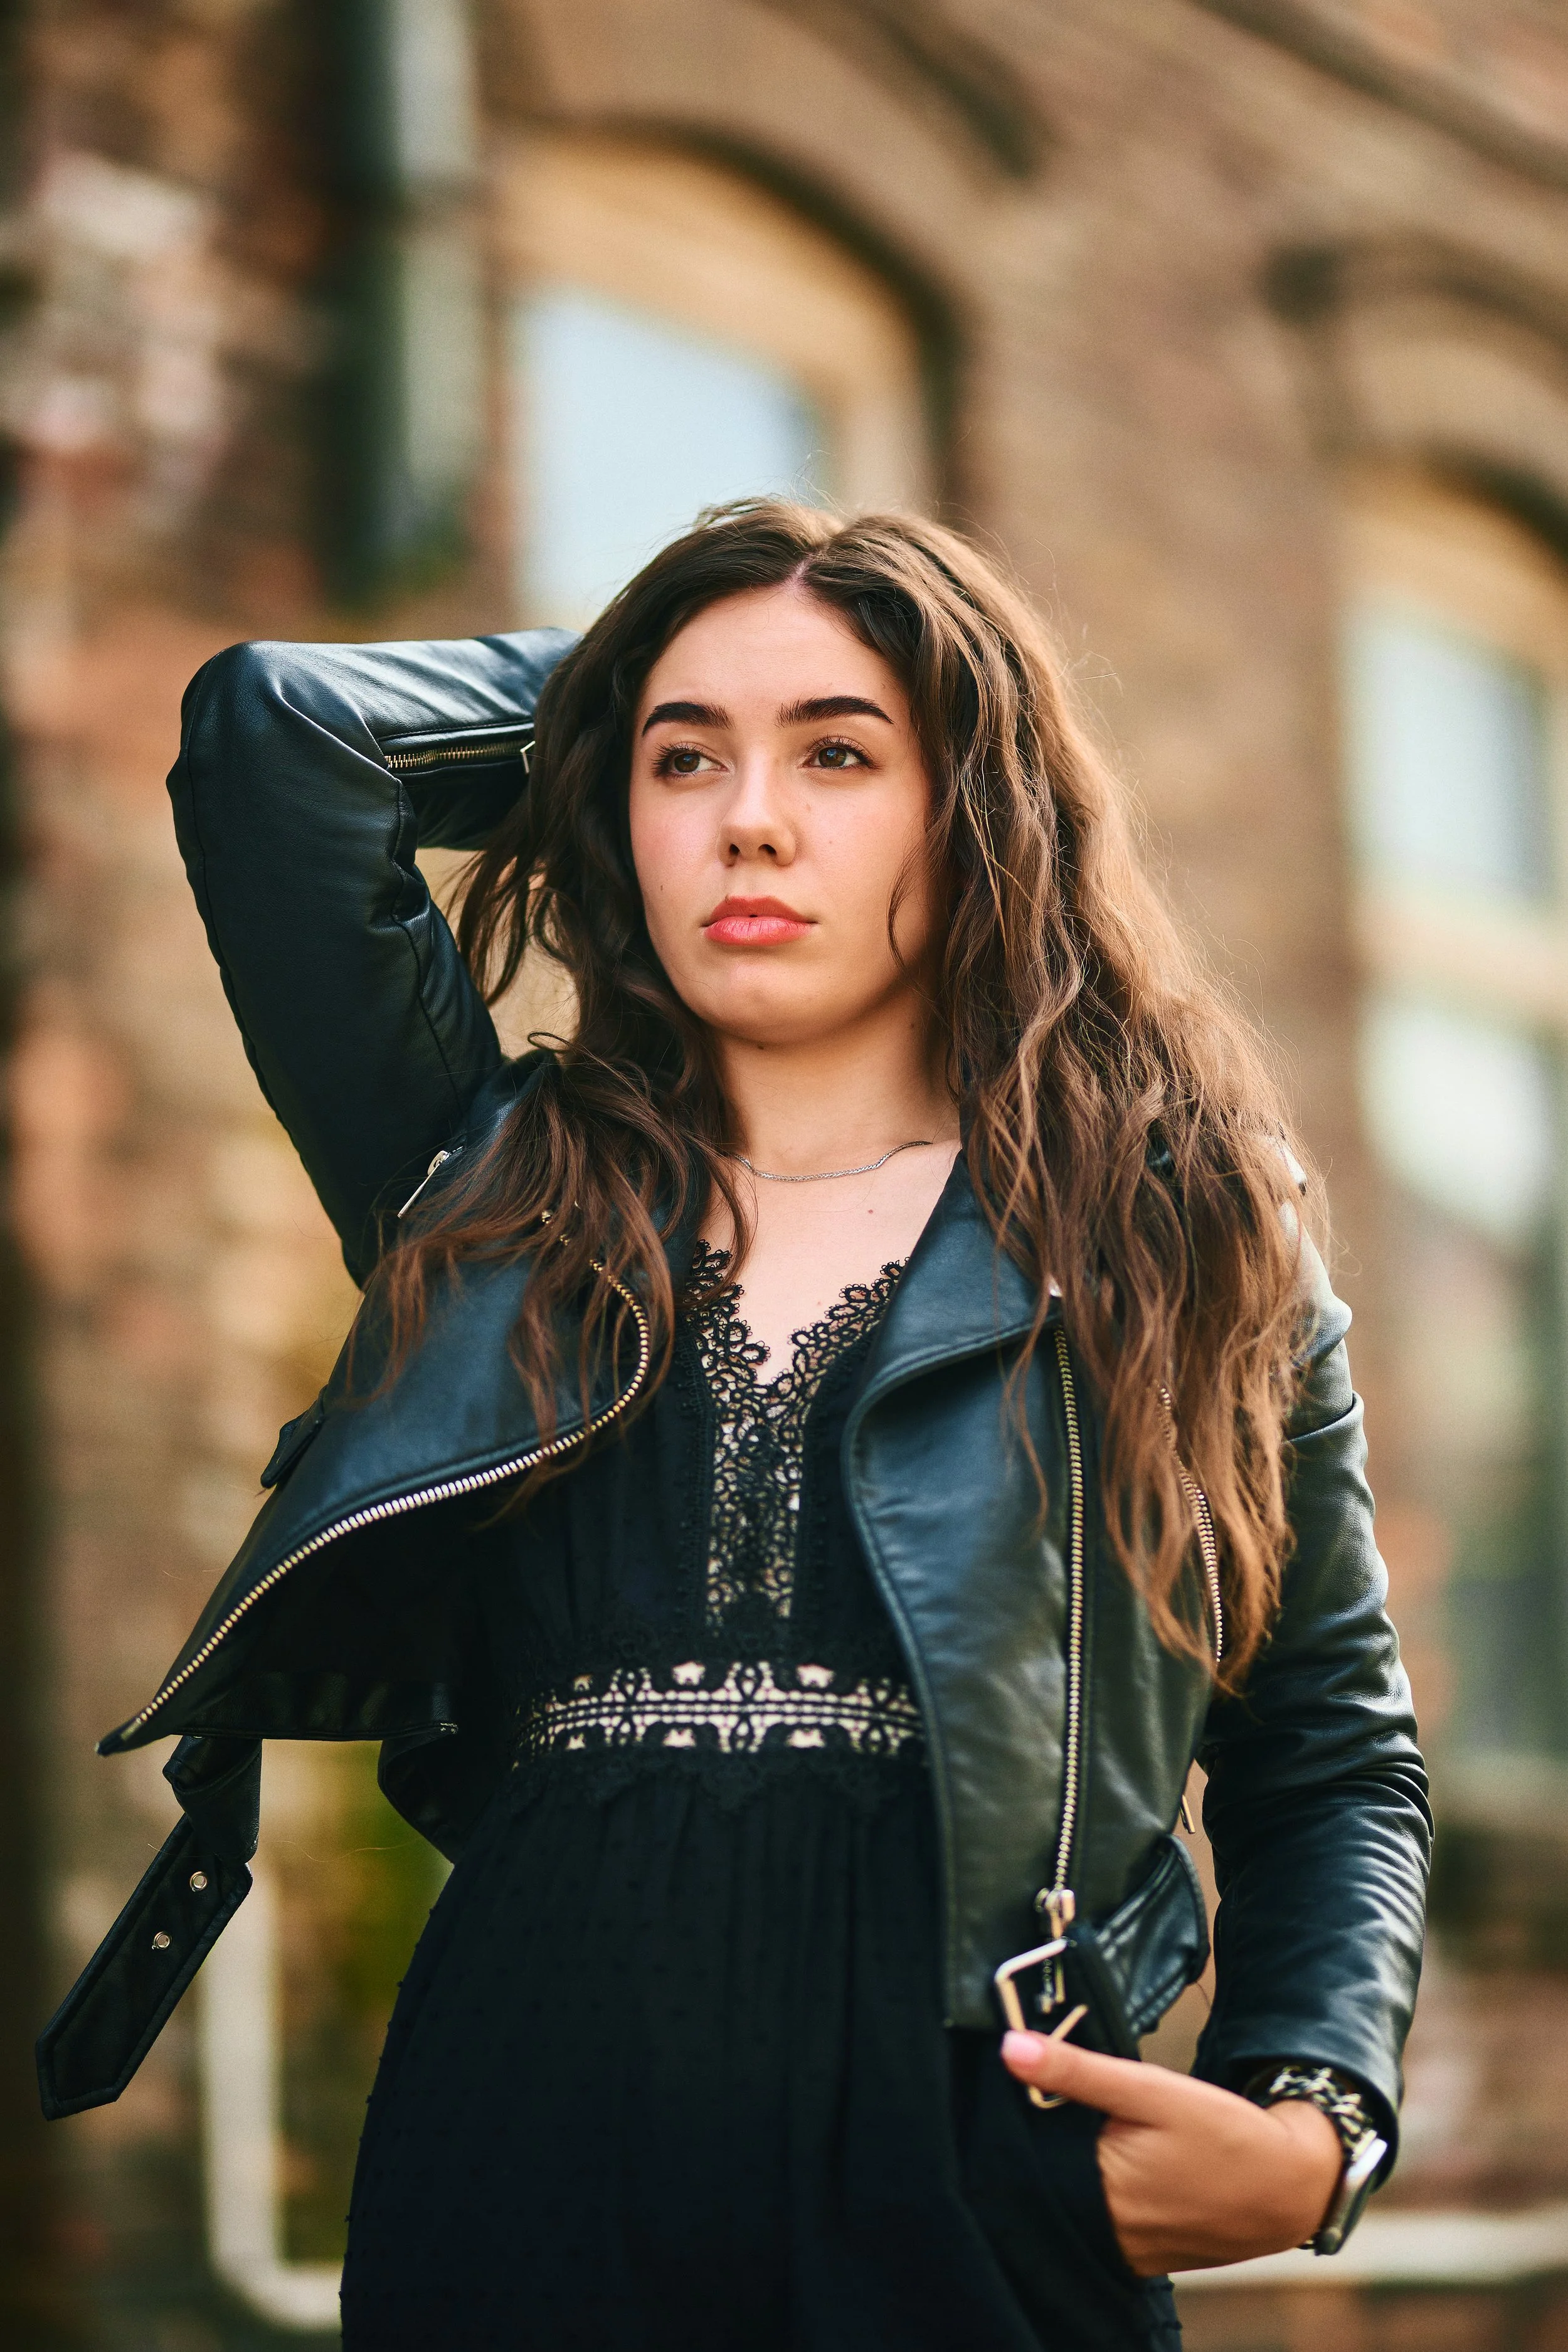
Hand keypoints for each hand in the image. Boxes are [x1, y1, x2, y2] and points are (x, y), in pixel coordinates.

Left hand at [1001, 2031, 1342, 2275]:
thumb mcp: (1151, 2090)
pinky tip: (1117, 2161)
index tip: (1023, 2082)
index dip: (1021, 2116)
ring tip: (1096, 2128)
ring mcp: (1124, 2250)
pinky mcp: (1142, 2255)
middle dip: (1046, 2141)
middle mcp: (1105, 2233)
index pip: (1027, 2153)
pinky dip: (1098, 2191)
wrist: (1290, 2188)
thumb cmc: (1225, 2136)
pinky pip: (1101, 2220)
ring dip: (1072, 2167)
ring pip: (1073, 2201)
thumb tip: (1011, 2047)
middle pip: (1047, 2180)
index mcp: (1098, 2193)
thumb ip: (1078, 2071)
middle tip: (1063, 2099)